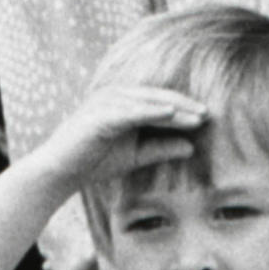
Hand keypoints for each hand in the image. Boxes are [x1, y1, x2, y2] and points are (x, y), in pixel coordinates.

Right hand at [37, 84, 206, 191]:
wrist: (60, 173)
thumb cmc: (95, 161)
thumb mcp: (135, 156)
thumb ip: (161, 149)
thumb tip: (192, 147)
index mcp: (124, 102)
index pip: (160, 101)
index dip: (184, 108)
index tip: (208, 117)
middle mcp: (116, 96)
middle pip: (157, 97)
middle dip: (184, 105)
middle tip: (208, 113)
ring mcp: (106, 102)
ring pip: (147, 102)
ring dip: (173, 108)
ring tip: (196, 115)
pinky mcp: (99, 114)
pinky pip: (130, 111)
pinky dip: (151, 110)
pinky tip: (170, 113)